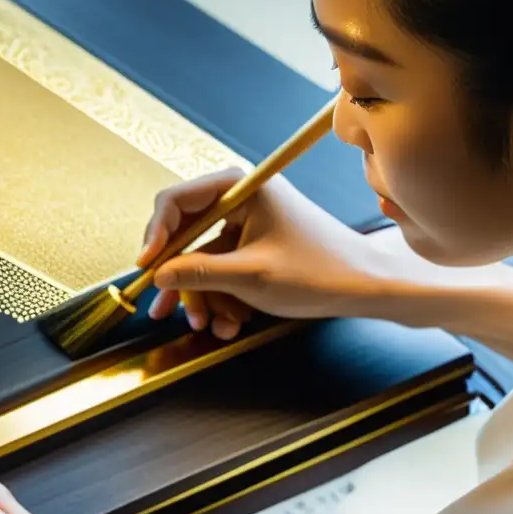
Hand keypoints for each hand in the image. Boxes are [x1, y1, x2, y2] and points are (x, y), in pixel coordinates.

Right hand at [140, 168, 384, 338]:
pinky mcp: (252, 245)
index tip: (146, 270)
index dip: (155, 235)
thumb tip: (156, 275)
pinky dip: (220, 296)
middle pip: (184, 234)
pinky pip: (221, 269)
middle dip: (179, 278)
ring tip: (210, 326)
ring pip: (201, 258)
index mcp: (240, 187)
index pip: (176, 201)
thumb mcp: (250, 277)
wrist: (366, 287)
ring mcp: (245, 222)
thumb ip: (198, 273)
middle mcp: (239, 198)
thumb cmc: (318, 272)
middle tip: (165, 310)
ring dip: (201, 295)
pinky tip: (229, 322)